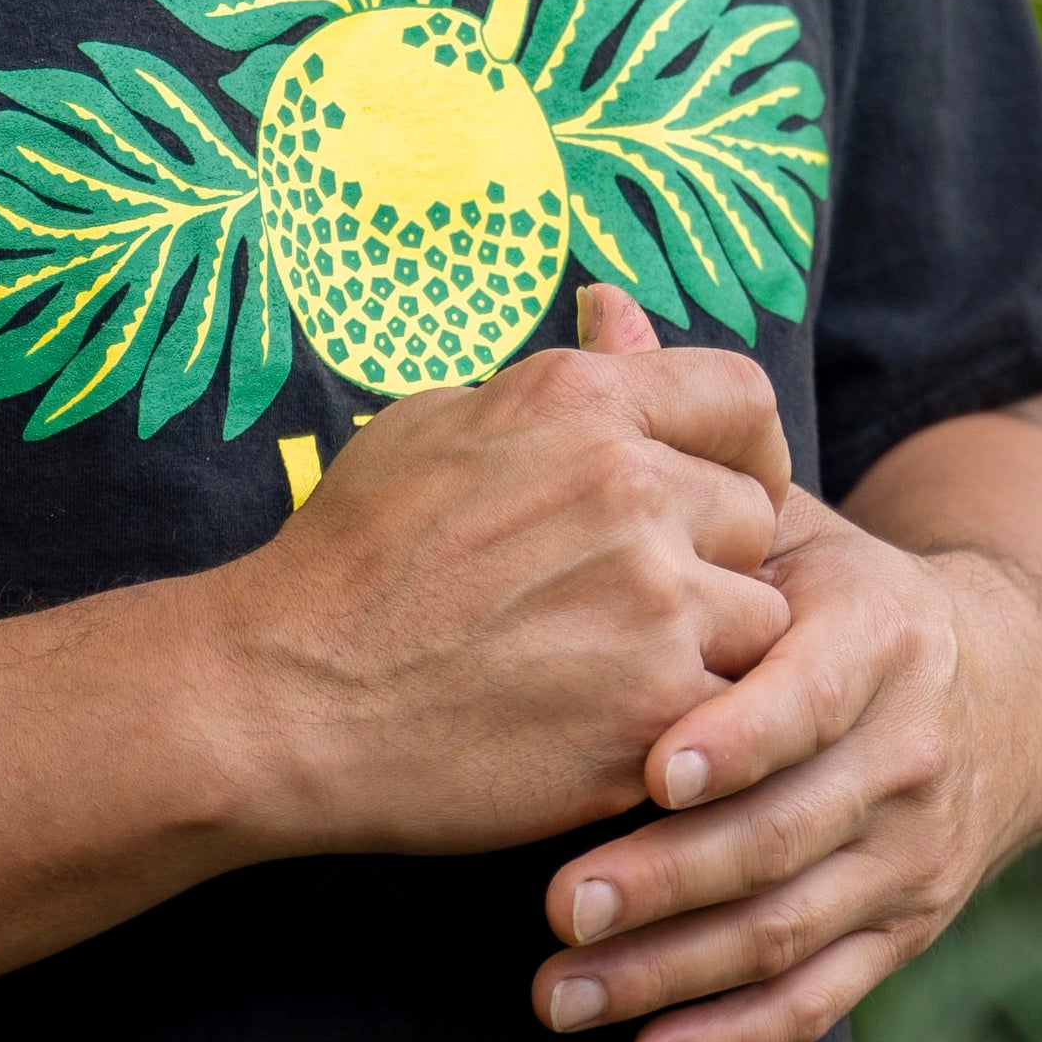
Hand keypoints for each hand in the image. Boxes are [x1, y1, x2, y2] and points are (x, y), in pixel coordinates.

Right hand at [205, 294, 794, 858]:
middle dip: (711, 563)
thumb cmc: (347, 561)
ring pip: (755, 621)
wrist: (285, 698)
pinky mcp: (654, 708)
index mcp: (580, 401)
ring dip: (707, 651)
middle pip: (752, 518)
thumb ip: (552, 381)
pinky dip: (684, 725)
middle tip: (630, 610)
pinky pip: (731, 712)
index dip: (747, 452)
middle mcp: (630, 486)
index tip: (728, 492)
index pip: (741, 398)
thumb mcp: (436, 423)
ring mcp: (652, 601)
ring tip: (612, 674)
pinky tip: (604, 729)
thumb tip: (616, 313)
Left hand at [519, 410, 1041, 1041]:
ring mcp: (913, 847)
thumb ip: (691, 432)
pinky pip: (823, 994)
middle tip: (557, 904)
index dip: (741, 734)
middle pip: (789, 829)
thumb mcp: (788, 512)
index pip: (814, 694)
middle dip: (672, 875)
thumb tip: (597, 301)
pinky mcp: (906, 923)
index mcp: (880, 632)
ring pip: (795, 923)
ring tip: (556, 990)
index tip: (650, 765)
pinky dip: (740, 1033)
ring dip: (677, 968)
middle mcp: (910, 746)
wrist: (1006, 689)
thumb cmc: (842, 592)